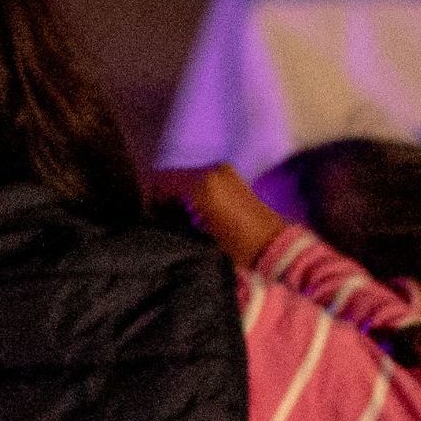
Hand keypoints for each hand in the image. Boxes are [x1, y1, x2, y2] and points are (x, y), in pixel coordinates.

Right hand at [152, 161, 288, 269]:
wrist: (276, 248)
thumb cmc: (239, 249)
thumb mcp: (202, 241)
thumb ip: (175, 224)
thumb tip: (154, 220)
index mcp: (202, 184)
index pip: (160, 182)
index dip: (148, 199)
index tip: (144, 219)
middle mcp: (211, 170)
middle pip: (172, 178)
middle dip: (161, 197)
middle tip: (156, 221)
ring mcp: (222, 171)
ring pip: (186, 179)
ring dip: (176, 195)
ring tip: (172, 221)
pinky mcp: (231, 177)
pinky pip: (200, 181)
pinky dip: (191, 193)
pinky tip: (190, 215)